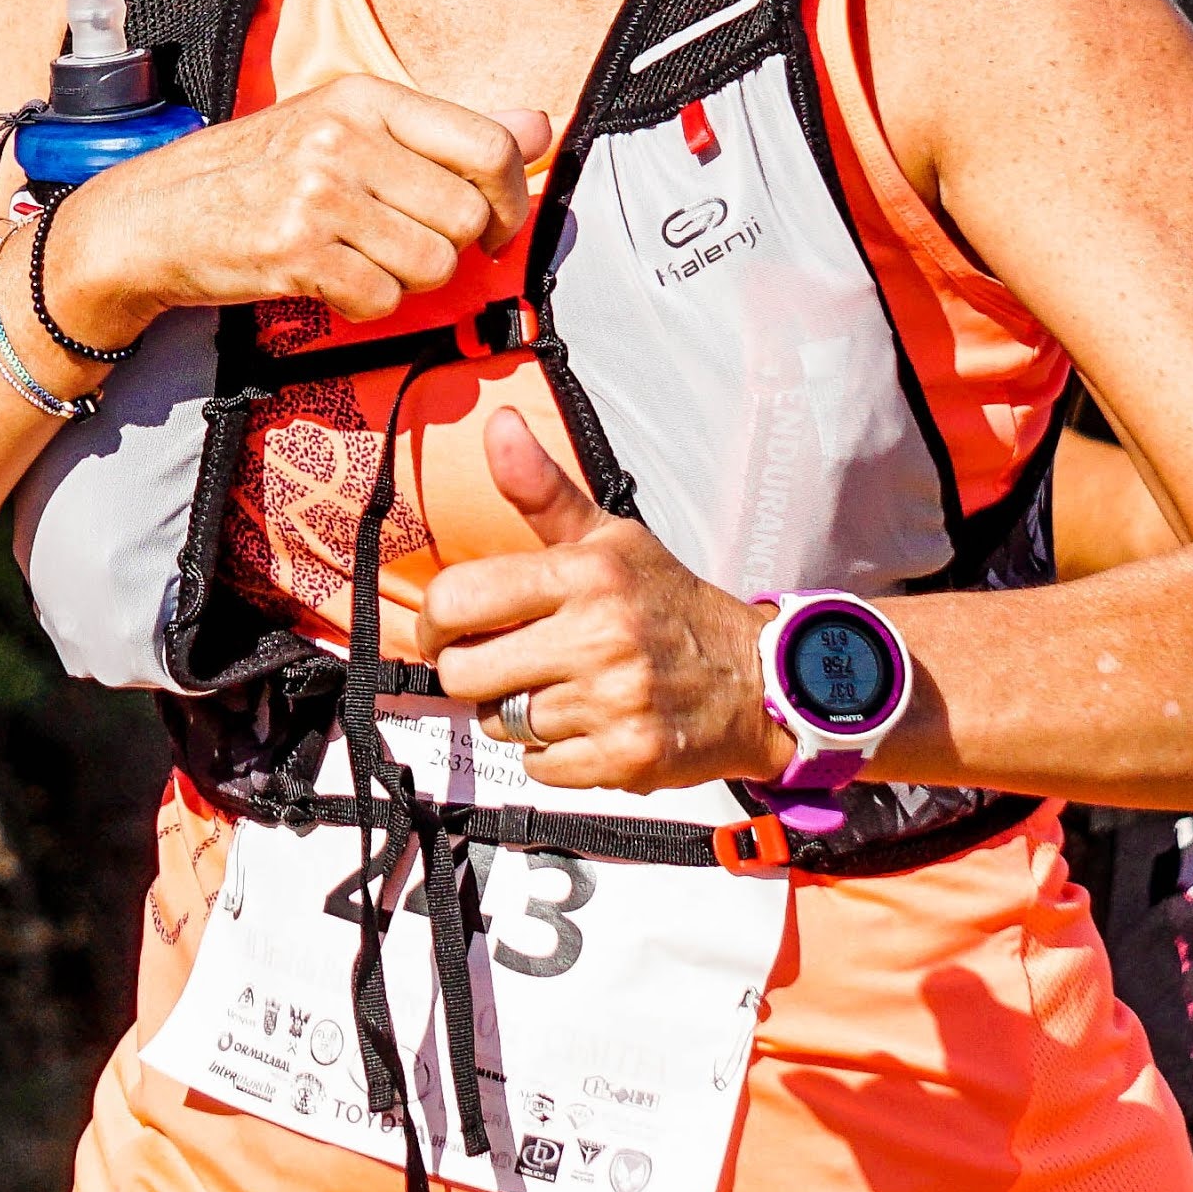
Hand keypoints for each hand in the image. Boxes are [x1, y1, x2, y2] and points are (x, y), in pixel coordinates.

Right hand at [40, 76, 549, 339]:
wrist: (153, 216)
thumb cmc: (256, 173)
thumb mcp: (347, 128)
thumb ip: (445, 132)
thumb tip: (540, 125)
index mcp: (366, 97)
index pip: (490, 147)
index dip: (512, 199)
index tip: (495, 227)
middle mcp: (344, 138)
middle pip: (468, 217)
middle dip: (451, 250)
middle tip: (406, 249)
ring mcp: (318, 195)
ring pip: (433, 266)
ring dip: (408, 282)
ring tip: (363, 263)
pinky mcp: (295, 253)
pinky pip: (383, 301)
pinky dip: (368, 307)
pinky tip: (333, 283)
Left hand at [425, 411, 787, 795]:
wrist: (756, 678)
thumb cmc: (668, 605)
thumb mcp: (611, 538)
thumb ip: (543, 490)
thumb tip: (497, 424)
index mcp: (587, 574)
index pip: (459, 600)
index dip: (436, 624)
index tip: (449, 631)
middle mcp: (600, 635)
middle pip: (466, 674)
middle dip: (474, 673)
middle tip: (507, 665)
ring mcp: (615, 701)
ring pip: (502, 723)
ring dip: (519, 713)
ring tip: (564, 691)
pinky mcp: (626, 759)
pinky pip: (539, 767)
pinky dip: (553, 755)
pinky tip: (588, 726)